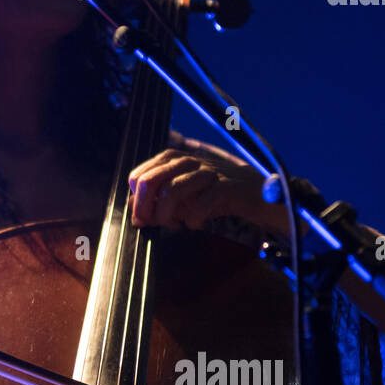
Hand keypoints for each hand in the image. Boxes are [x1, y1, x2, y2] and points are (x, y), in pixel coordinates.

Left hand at [128, 143, 266, 231]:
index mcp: (173, 159)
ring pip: (172, 191)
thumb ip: (156, 200)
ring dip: (166, 215)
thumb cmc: (213, 194)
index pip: (139, 176)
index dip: (137, 201)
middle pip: (150, 181)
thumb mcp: (182, 196)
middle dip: (145, 208)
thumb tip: (130, 208)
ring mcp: (207, 172)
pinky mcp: (226, 186)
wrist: (254, 192)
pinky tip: (196, 224)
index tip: (144, 218)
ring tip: (173, 225)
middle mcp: (188, 161)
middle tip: (151, 224)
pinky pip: (200, 204)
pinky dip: (193, 219)